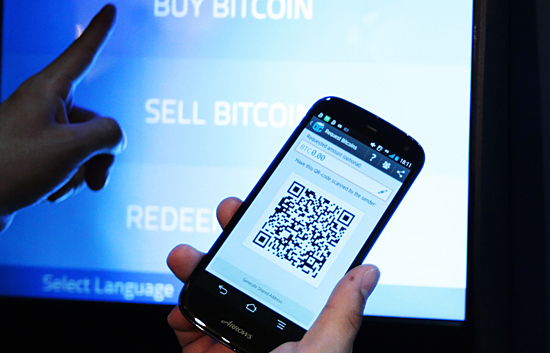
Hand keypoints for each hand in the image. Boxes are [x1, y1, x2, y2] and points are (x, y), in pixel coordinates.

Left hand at [0, 4, 124, 255]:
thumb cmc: (12, 170)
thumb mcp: (73, 150)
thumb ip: (108, 134)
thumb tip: (112, 138)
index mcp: (46, 90)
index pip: (82, 53)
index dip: (100, 31)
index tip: (110, 8)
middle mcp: (39, 104)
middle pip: (92, 117)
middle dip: (100, 149)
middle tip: (96, 176)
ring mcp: (32, 128)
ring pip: (80, 142)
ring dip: (84, 168)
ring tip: (68, 187)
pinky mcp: (27, 152)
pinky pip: (63, 157)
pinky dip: (66, 175)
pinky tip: (53, 193)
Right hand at [167, 197, 379, 352]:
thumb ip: (342, 314)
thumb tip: (368, 272)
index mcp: (309, 332)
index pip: (298, 275)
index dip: (285, 240)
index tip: (273, 210)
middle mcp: (274, 339)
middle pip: (251, 278)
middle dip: (235, 243)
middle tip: (228, 214)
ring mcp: (239, 352)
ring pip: (216, 301)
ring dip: (199, 274)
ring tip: (187, 257)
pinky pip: (191, 336)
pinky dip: (182, 317)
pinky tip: (180, 308)